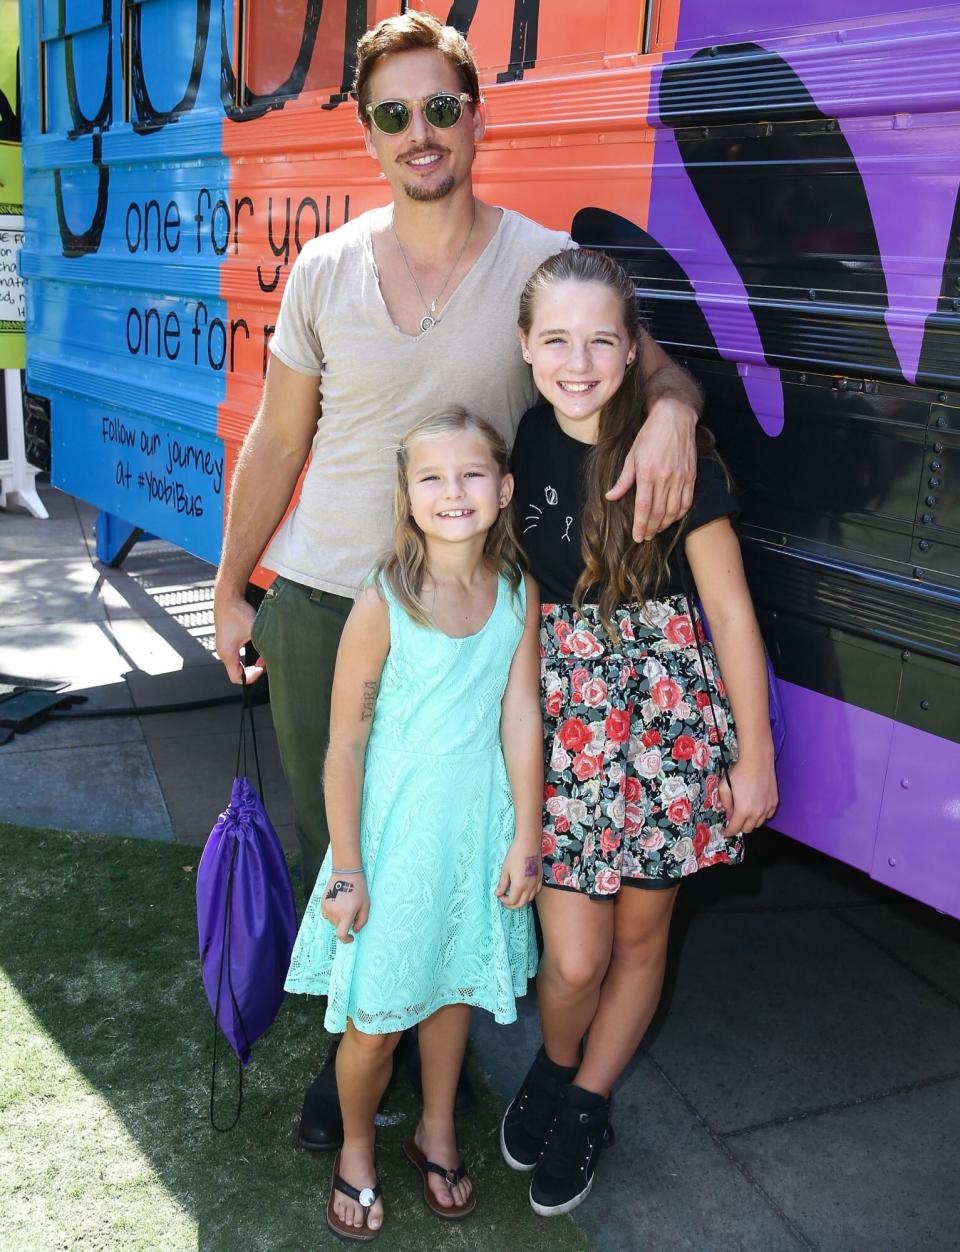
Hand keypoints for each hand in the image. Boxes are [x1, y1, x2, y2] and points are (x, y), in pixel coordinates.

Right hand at [213, 589, 264, 684]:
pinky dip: (249, 655)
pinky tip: (258, 647)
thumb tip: (273, 656)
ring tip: (264, 657)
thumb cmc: (238, 612)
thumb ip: (263, 646)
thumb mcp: (254, 631)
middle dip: (254, 670)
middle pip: (238, 672)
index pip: (237, 678)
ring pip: (238, 664)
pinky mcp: (228, 640)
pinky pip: (237, 655)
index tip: (262, 668)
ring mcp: (224, 646)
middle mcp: (223, 652)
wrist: (228, 596)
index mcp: (227, 653)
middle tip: (265, 664)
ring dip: (252, 662)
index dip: (251, 677)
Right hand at [320, 874, 368, 942]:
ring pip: (332, 921)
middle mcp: (335, 912)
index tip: (351, 937)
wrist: (346, 872)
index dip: (346, 939)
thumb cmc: (358, 888)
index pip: (341, 934)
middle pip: (338, 927)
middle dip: (345, 924)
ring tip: (345, 905)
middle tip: (352, 912)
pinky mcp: (323, 902)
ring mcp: (327, 907)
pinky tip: (338, 903)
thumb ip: (362, 920)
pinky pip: (327, 914)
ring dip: (338, 919)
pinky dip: (332, 913)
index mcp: (346, 914)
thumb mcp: (366, 905)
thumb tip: (355, 930)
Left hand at [495, 841, 541, 908]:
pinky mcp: (540, 878)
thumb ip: (502, 884)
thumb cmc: (515, 855)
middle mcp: (529, 887)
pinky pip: (535, 892)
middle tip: (505, 899)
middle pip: (521, 904)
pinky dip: (529, 895)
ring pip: (529, 899)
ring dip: (521, 900)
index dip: (504, 901)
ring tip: (514, 895)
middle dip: (512, 904)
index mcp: (519, 885)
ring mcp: (536, 883)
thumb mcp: (505, 869)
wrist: (528, 844)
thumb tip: (498, 893)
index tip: (500, 895)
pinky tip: (524, 890)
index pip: (512, 901)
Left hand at [605, 398, 697, 541]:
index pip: (644, 507)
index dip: (640, 525)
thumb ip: (623, 479)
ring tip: (656, 530)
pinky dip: (679, 513)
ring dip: (665, 524)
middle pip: (659, 512)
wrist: (674, 417)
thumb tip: (610, 497)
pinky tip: (672, 518)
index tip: (637, 537)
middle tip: (645, 537)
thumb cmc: (649, 435)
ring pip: (673, 510)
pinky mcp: (691, 475)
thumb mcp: (631, 455)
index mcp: (647, 472)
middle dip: (651, 528)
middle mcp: (665, 477)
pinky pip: (687, 501)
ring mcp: (680, 477)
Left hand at [719, 758, 778, 836]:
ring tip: (745, 813)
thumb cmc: (739, 771)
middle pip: (747, 829)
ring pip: (759, 824)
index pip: (735, 828)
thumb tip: (729, 814)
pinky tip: (756, 808)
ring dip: (751, 822)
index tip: (725, 832)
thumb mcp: (724, 787)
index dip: (728, 832)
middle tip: (734, 820)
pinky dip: (762, 815)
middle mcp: (757, 812)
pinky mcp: (774, 802)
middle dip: (739, 827)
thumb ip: (725, 804)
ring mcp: (767, 807)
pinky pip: (768, 815)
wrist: (756, 760)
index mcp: (743, 810)